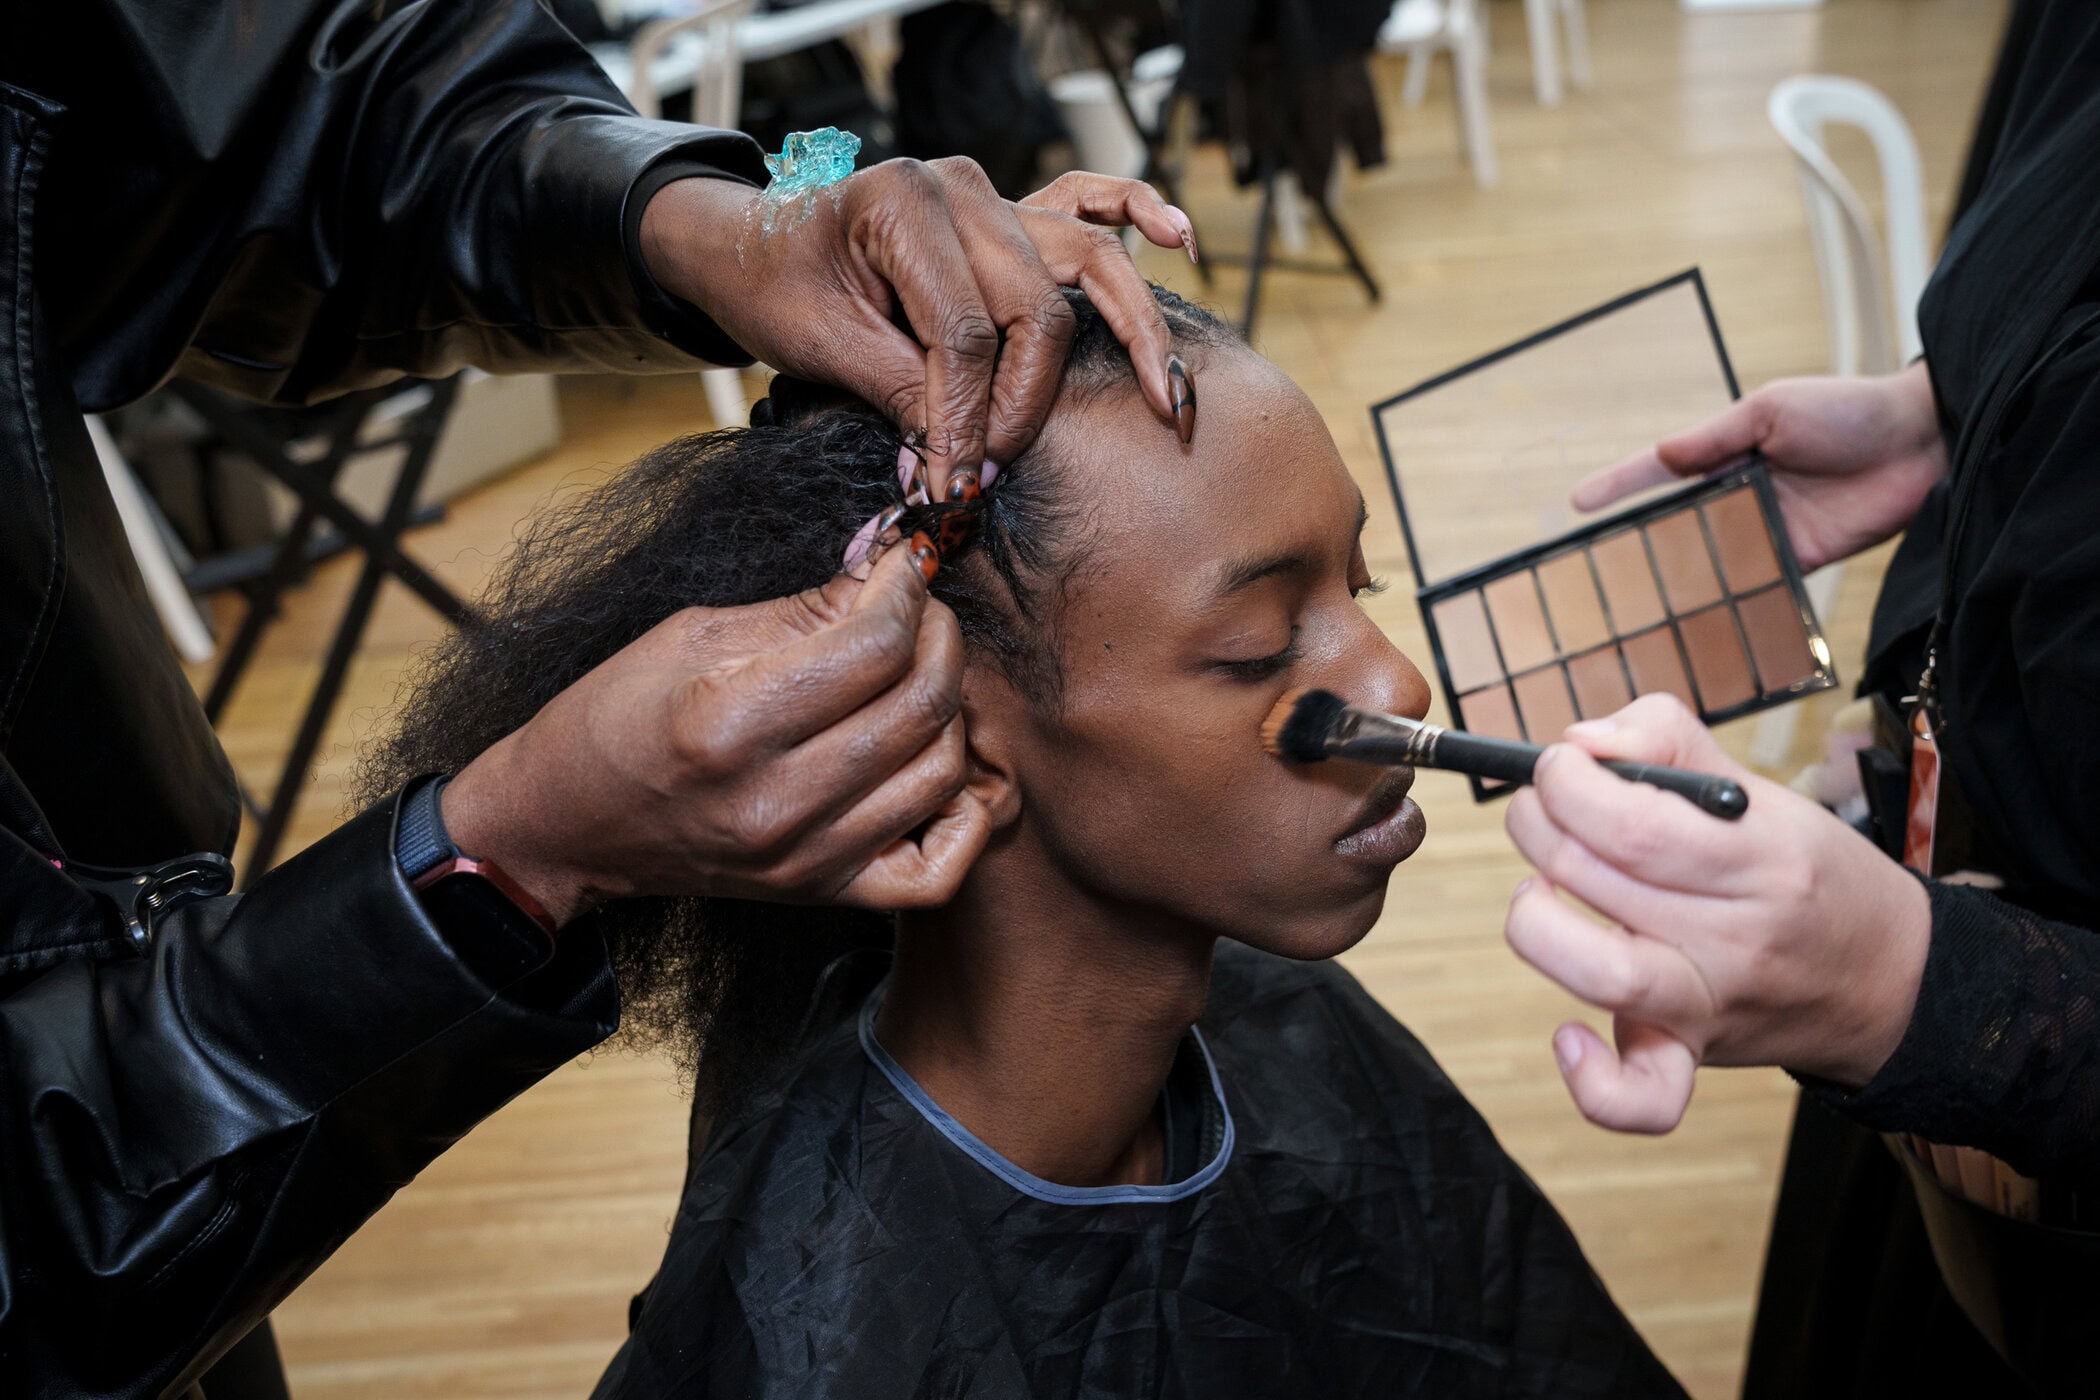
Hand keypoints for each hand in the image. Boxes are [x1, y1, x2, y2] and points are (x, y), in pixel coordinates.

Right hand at [441, 546, 989, 925]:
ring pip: (941, 772)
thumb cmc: (615, 719)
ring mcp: (804, 858)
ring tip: (918, 676)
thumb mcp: (691, 636)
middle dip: (939, 637)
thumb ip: (802, 611)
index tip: (906, 565)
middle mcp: (773, 801)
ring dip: (949, 708)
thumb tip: (889, 573)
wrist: (566, 825)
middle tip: (920, 612)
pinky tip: (936, 768)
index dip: (907, 590)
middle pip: (920, 705)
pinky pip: (939, 869)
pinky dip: (961, 815)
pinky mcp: (821, 893)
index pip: (874, 646)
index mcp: (728, 724)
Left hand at [641, 161, 1195, 491]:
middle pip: (1034, 310)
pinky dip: (1139, 212)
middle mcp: (963, 189)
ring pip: (1085, 266)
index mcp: (906, 204)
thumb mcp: (821, 344)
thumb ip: (900, 396)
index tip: (957, 484)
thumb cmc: (776, 284)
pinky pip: (1089, 201)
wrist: (751, 241)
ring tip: (1167, 400)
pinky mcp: (1009, 212)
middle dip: (1024, 404)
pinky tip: (1180, 242)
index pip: (965, 332)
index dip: (966, 419)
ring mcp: (994, 194)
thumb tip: (958, 466)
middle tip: (993, 470)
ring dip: (1132, 334)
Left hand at [1500, 695, 1930, 1132]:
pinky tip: (1569, 1034)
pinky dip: (1590, 1080)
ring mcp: (1708, 1005)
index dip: (1566, 784)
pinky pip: (1637, 1100)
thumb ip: (1663, 739)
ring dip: (1535, 918)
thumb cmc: (1808, 875)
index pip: (1632, 821)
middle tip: (1544, 809)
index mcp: (1759, 858)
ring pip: (1594, 974)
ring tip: (1542, 889)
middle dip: (1538, 823)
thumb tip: (1580, 745)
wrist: (1889, 980)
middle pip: (1593, 876)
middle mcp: (1733, 936)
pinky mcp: (1688, 1056)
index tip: (1560, 767)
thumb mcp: (1756, 788)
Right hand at [1571, 360, 1947, 571]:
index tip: (1577, 504)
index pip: (1661, 471)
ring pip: (1713, 560)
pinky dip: (1734, 600)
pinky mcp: (1802, 558)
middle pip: (1680, 525)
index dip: (1619, 486)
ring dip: (1682, 581)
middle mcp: (1741, 494)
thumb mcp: (1773, 408)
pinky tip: (1704, 619)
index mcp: (1729, 451)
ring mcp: (1770, 529)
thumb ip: (1717, 436)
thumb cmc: (1848, 408)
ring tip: (1638, 608)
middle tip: (1597, 574)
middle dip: (1639, 547)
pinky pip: (1759, 583)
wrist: (1925, 438)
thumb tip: (1662, 454)